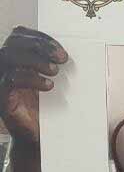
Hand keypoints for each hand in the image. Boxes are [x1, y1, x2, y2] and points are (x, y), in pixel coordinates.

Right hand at [0, 27, 67, 148]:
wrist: (36, 136)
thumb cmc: (44, 108)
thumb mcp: (49, 81)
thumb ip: (52, 64)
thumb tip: (68, 52)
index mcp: (14, 57)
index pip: (21, 35)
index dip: (41, 37)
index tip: (61, 50)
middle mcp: (4, 65)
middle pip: (14, 41)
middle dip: (41, 45)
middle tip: (62, 58)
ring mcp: (0, 79)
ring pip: (10, 56)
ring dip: (36, 60)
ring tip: (55, 71)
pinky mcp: (2, 95)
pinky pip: (11, 79)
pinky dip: (31, 78)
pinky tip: (48, 86)